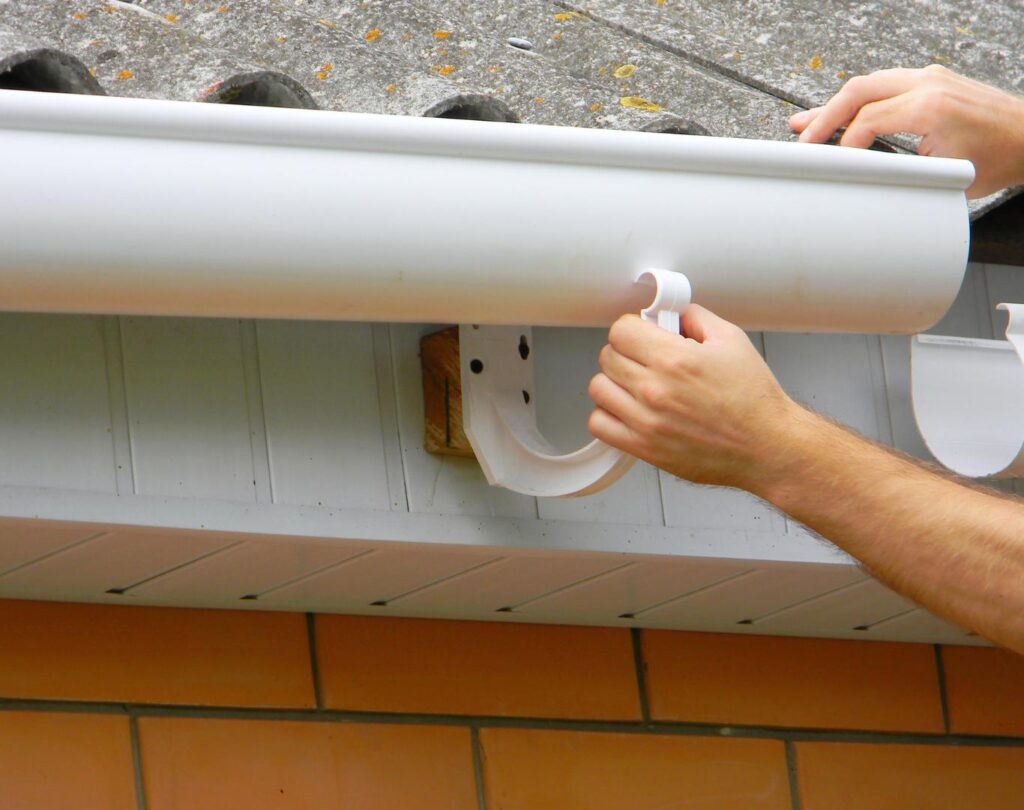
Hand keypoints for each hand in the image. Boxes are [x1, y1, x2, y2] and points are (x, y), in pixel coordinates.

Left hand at [587, 306, 802, 492]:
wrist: (767, 446)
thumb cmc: (754, 401)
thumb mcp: (731, 340)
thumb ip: (695, 318)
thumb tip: (672, 313)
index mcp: (675, 359)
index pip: (620, 330)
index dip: (632, 328)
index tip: (642, 335)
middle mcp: (655, 389)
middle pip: (608, 357)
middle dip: (625, 352)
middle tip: (644, 358)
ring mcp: (646, 421)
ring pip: (599, 388)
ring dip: (614, 382)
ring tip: (636, 384)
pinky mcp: (643, 447)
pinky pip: (599, 424)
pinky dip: (608, 415)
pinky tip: (628, 410)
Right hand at [789, 65, 1023, 197]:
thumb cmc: (999, 158)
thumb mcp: (945, 176)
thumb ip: (900, 173)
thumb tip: (861, 178)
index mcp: (929, 106)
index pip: (867, 120)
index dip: (843, 145)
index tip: (830, 164)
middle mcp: (928, 84)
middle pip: (859, 90)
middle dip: (824, 116)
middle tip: (801, 137)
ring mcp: (930, 77)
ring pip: (868, 84)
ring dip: (836, 105)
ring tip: (805, 123)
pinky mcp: (931, 81)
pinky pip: (884, 84)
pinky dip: (858, 100)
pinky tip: (839, 112)